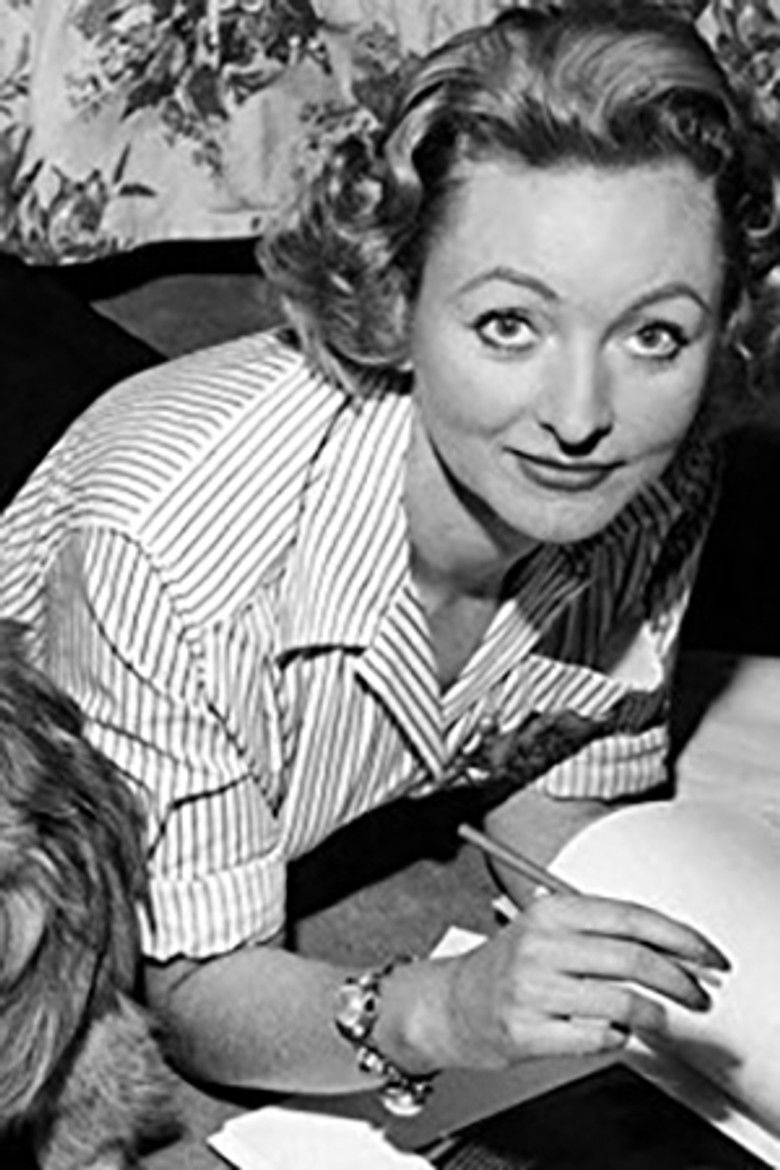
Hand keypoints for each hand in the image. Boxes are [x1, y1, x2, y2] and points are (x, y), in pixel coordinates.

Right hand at [442, 893, 728, 1066]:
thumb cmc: (507, 966)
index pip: (629, 916)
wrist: (451, 1004)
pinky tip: (614, 1032)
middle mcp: (541, 946)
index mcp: (549, 912)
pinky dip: (618, 1038)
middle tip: (696, 993)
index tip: (703, 953)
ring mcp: (533, 990)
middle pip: (633, 959)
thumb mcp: (546, 928)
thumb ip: (598, 928)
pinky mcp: (528, 1032)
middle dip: (678, 980)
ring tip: (661, 1019)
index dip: (677, 935)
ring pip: (621, 1002)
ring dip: (653, 1015)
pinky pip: (596, 1038)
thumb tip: (667, 942)